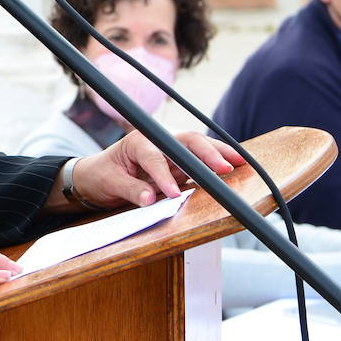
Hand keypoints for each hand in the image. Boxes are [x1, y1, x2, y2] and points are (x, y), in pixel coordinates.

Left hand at [67, 130, 244, 209]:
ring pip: (198, 146)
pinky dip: (217, 162)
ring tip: (241, 163)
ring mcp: (171, 150)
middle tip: (224, 168)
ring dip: (219, 154)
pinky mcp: (179, 162)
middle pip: (185, 141)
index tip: (172, 193)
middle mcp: (158, 140)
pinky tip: (235, 166)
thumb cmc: (103, 174)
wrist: (100, 173)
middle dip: (206, 153)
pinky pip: (200, 160)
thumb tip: (150, 199)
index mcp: (138, 141)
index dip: (163, 175)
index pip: (154, 157)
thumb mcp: (110, 183)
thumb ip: (130, 190)